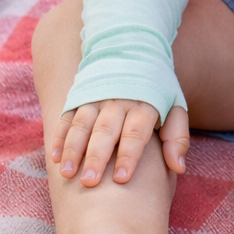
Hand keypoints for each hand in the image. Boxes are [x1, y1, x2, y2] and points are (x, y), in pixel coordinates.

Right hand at [51, 100, 189, 186]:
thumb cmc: (156, 90)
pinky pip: (68, 116)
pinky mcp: (80, 96)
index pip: (135, 131)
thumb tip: (178, 168)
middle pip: (106, 130)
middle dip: (97, 156)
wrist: (135, 50)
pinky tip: (55, 157)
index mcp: (144, 104)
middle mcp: (119, 100)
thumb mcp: (174, 106)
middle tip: (90, 182)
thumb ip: (177, 137)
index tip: (122, 178)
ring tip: (68, 173)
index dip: (129, 154)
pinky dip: (60, 136)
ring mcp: (97, 97)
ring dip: (74, 148)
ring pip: (83, 123)